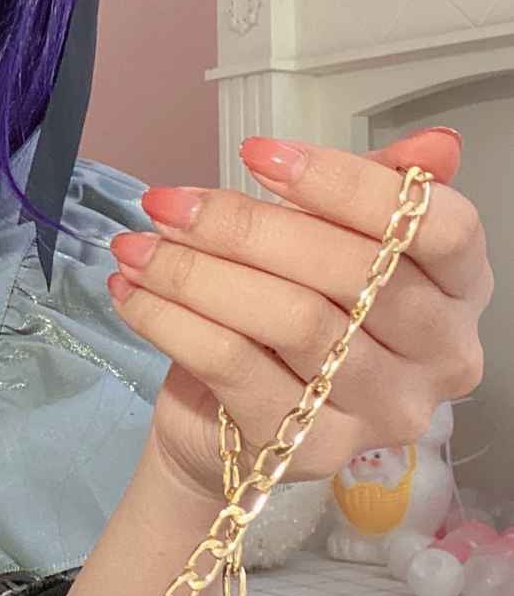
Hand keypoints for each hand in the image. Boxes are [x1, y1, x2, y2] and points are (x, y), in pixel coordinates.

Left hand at [106, 128, 492, 504]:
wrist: (223, 419)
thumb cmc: (289, 311)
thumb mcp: (330, 237)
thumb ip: (377, 189)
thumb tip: (435, 147)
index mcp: (462, 290)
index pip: (438, 228)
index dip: (348, 184)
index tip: (258, 155)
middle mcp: (442, 357)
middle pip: (353, 272)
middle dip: (245, 225)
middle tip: (167, 203)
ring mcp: (384, 410)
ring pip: (291, 319)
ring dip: (197, 272)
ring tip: (137, 247)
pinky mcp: (315, 449)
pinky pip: (237, 366)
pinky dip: (174, 321)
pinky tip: (133, 292)